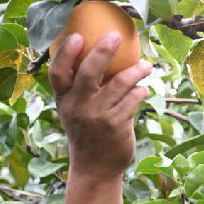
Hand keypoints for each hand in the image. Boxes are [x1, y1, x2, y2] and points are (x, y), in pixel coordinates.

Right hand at [48, 30, 151, 176]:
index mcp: (63, 100)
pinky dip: (141, 91)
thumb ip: (79, 89)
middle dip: (104, 50)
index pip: (58, 73)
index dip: (66, 53)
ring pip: (120, 83)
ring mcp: (98, 116)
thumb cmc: (86, 132)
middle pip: (89, 72)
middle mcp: (78, 107)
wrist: (95, 168)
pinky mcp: (117, 125)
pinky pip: (133, 99)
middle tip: (117, 36)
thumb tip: (101, 55)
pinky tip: (144, 89)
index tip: (77, 35)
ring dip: (136, 71)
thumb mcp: (73, 111)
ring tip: (146, 66)